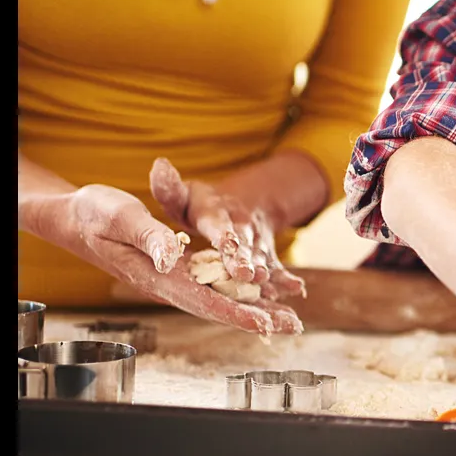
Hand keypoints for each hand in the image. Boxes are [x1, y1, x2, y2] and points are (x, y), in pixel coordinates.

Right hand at [35, 181, 301, 335]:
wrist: (77, 217)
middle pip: (220, 307)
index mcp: (157, 276)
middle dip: (257, 318)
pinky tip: (265, 298)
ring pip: (222, 298)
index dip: (235, 312)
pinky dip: (242, 293)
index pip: (203, 300)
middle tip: (293, 326)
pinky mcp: (179, 269)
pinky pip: (215, 285)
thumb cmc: (94, 214)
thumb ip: (148, 236)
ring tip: (289, 318)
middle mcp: (169, 283)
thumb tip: (171, 256)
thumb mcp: (119, 217)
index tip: (264, 323)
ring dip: (256, 309)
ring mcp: (175, 279)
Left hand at [149, 157, 307, 298]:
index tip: (227, 244)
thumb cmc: (201, 205)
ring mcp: (257, 243)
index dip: (224, 236)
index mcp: (216, 212)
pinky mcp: (267, 257)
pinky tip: (296, 289)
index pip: (219, 224)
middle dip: (246, 260)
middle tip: (247, 275)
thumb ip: (169, 189)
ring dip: (266, 273)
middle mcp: (241, 227)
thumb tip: (159, 166)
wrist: (243, 204)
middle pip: (244, 245)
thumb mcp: (183, 195)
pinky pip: (277, 268)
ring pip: (262, 259)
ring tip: (269, 288)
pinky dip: (286, 279)